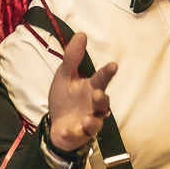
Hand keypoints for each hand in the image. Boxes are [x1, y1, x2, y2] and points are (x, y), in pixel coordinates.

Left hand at [46, 32, 117, 150]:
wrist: (56, 124)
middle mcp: (94, 105)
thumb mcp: (64, 76)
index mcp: (90, 88)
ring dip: (91, 120)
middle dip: (102, 99)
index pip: (102, 79)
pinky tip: (66, 131)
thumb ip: (72, 58)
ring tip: (84, 119)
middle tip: (97, 93)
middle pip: (103, 102)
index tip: (114, 65)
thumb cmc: (64, 98)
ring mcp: (89, 121)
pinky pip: (80, 135)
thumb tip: (81, 34)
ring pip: (96, 121)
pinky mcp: (81, 134)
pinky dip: (73, 134)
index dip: (108, 73)